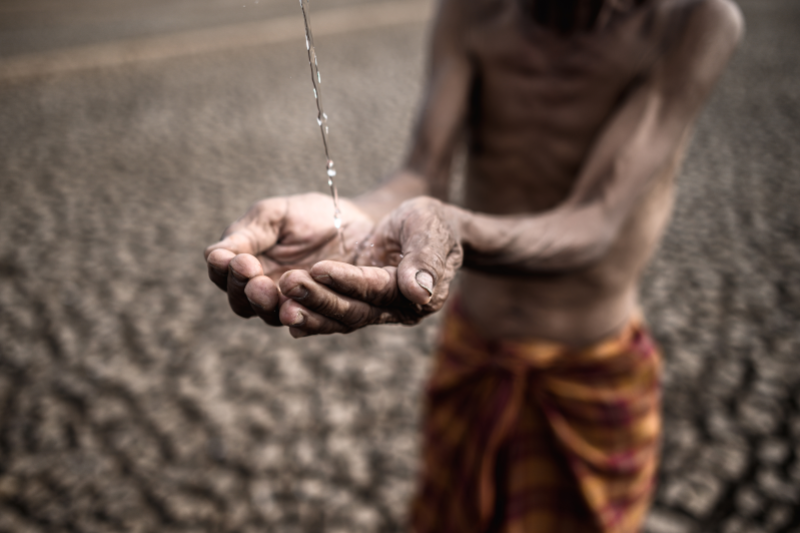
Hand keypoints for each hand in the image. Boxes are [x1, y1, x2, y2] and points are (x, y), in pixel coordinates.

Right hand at [204, 193, 372, 324]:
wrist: (358, 225)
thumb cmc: (310, 217)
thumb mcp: (275, 216)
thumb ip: (247, 235)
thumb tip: (215, 255)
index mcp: (246, 265)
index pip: (222, 274)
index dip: (223, 269)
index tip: (235, 258)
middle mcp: (263, 292)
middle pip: (240, 301)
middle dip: (242, 288)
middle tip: (252, 274)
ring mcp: (289, 306)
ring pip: (269, 315)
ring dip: (266, 304)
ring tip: (269, 288)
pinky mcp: (317, 315)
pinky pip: (305, 321)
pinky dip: (298, 316)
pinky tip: (294, 307)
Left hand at [277, 197, 463, 336]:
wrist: (425, 228)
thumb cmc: (431, 224)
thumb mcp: (432, 230)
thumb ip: (426, 259)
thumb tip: (419, 292)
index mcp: (418, 295)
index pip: (377, 290)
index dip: (349, 281)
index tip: (319, 268)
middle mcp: (393, 310)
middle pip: (352, 311)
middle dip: (319, 299)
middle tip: (288, 283)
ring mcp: (372, 311)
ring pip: (336, 318)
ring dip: (306, 309)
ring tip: (276, 298)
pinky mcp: (354, 305)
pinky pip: (328, 317)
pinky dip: (306, 316)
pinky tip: (279, 311)